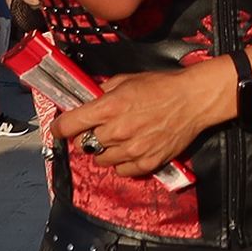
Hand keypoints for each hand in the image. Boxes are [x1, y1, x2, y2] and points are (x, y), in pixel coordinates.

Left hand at [54, 62, 225, 177]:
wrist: (192, 100)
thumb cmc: (162, 86)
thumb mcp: (127, 80)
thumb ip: (104, 92)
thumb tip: (89, 100)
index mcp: (109, 107)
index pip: (70, 125)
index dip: (60, 128)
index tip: (59, 129)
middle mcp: (117, 131)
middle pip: (84, 144)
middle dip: (86, 137)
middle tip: (96, 130)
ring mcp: (132, 150)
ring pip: (101, 159)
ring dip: (103, 150)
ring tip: (116, 140)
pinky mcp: (147, 162)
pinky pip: (121, 171)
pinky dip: (121, 163)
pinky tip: (129, 150)